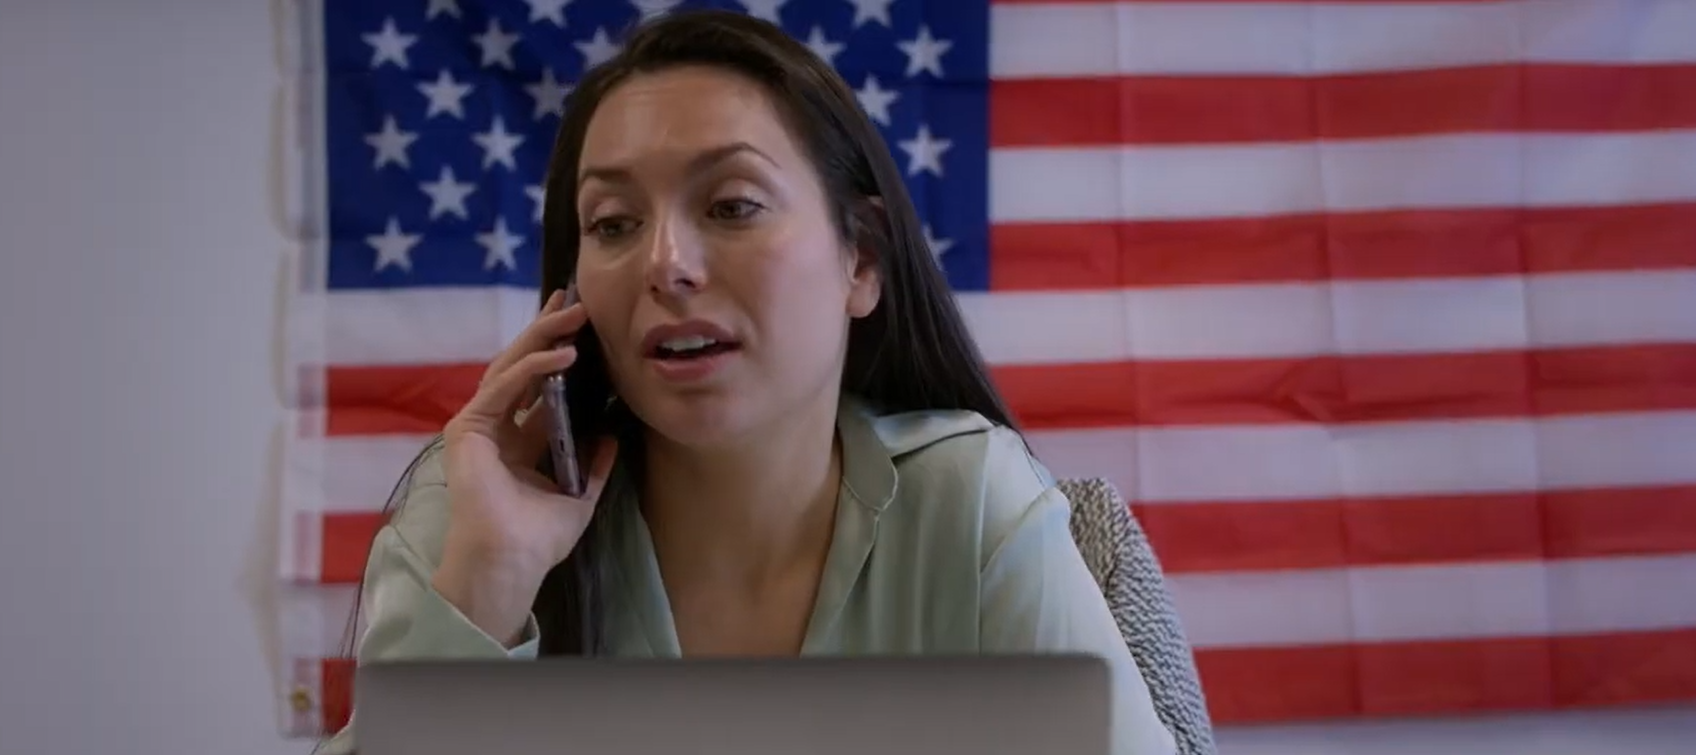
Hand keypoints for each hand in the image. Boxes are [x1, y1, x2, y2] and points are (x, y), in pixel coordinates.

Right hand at [431, 288, 616, 645]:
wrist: (511, 561)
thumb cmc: (539, 538)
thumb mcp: (579, 497)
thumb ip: (594, 466)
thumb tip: (612, 436)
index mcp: (520, 443)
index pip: (540, 386)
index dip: (557, 353)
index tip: (581, 327)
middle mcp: (498, 428)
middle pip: (523, 367)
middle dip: (547, 331)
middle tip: (573, 300)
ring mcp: (480, 426)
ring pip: (511, 368)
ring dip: (542, 338)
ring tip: (574, 315)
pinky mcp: (468, 428)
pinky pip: (504, 387)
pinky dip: (532, 367)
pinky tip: (563, 355)